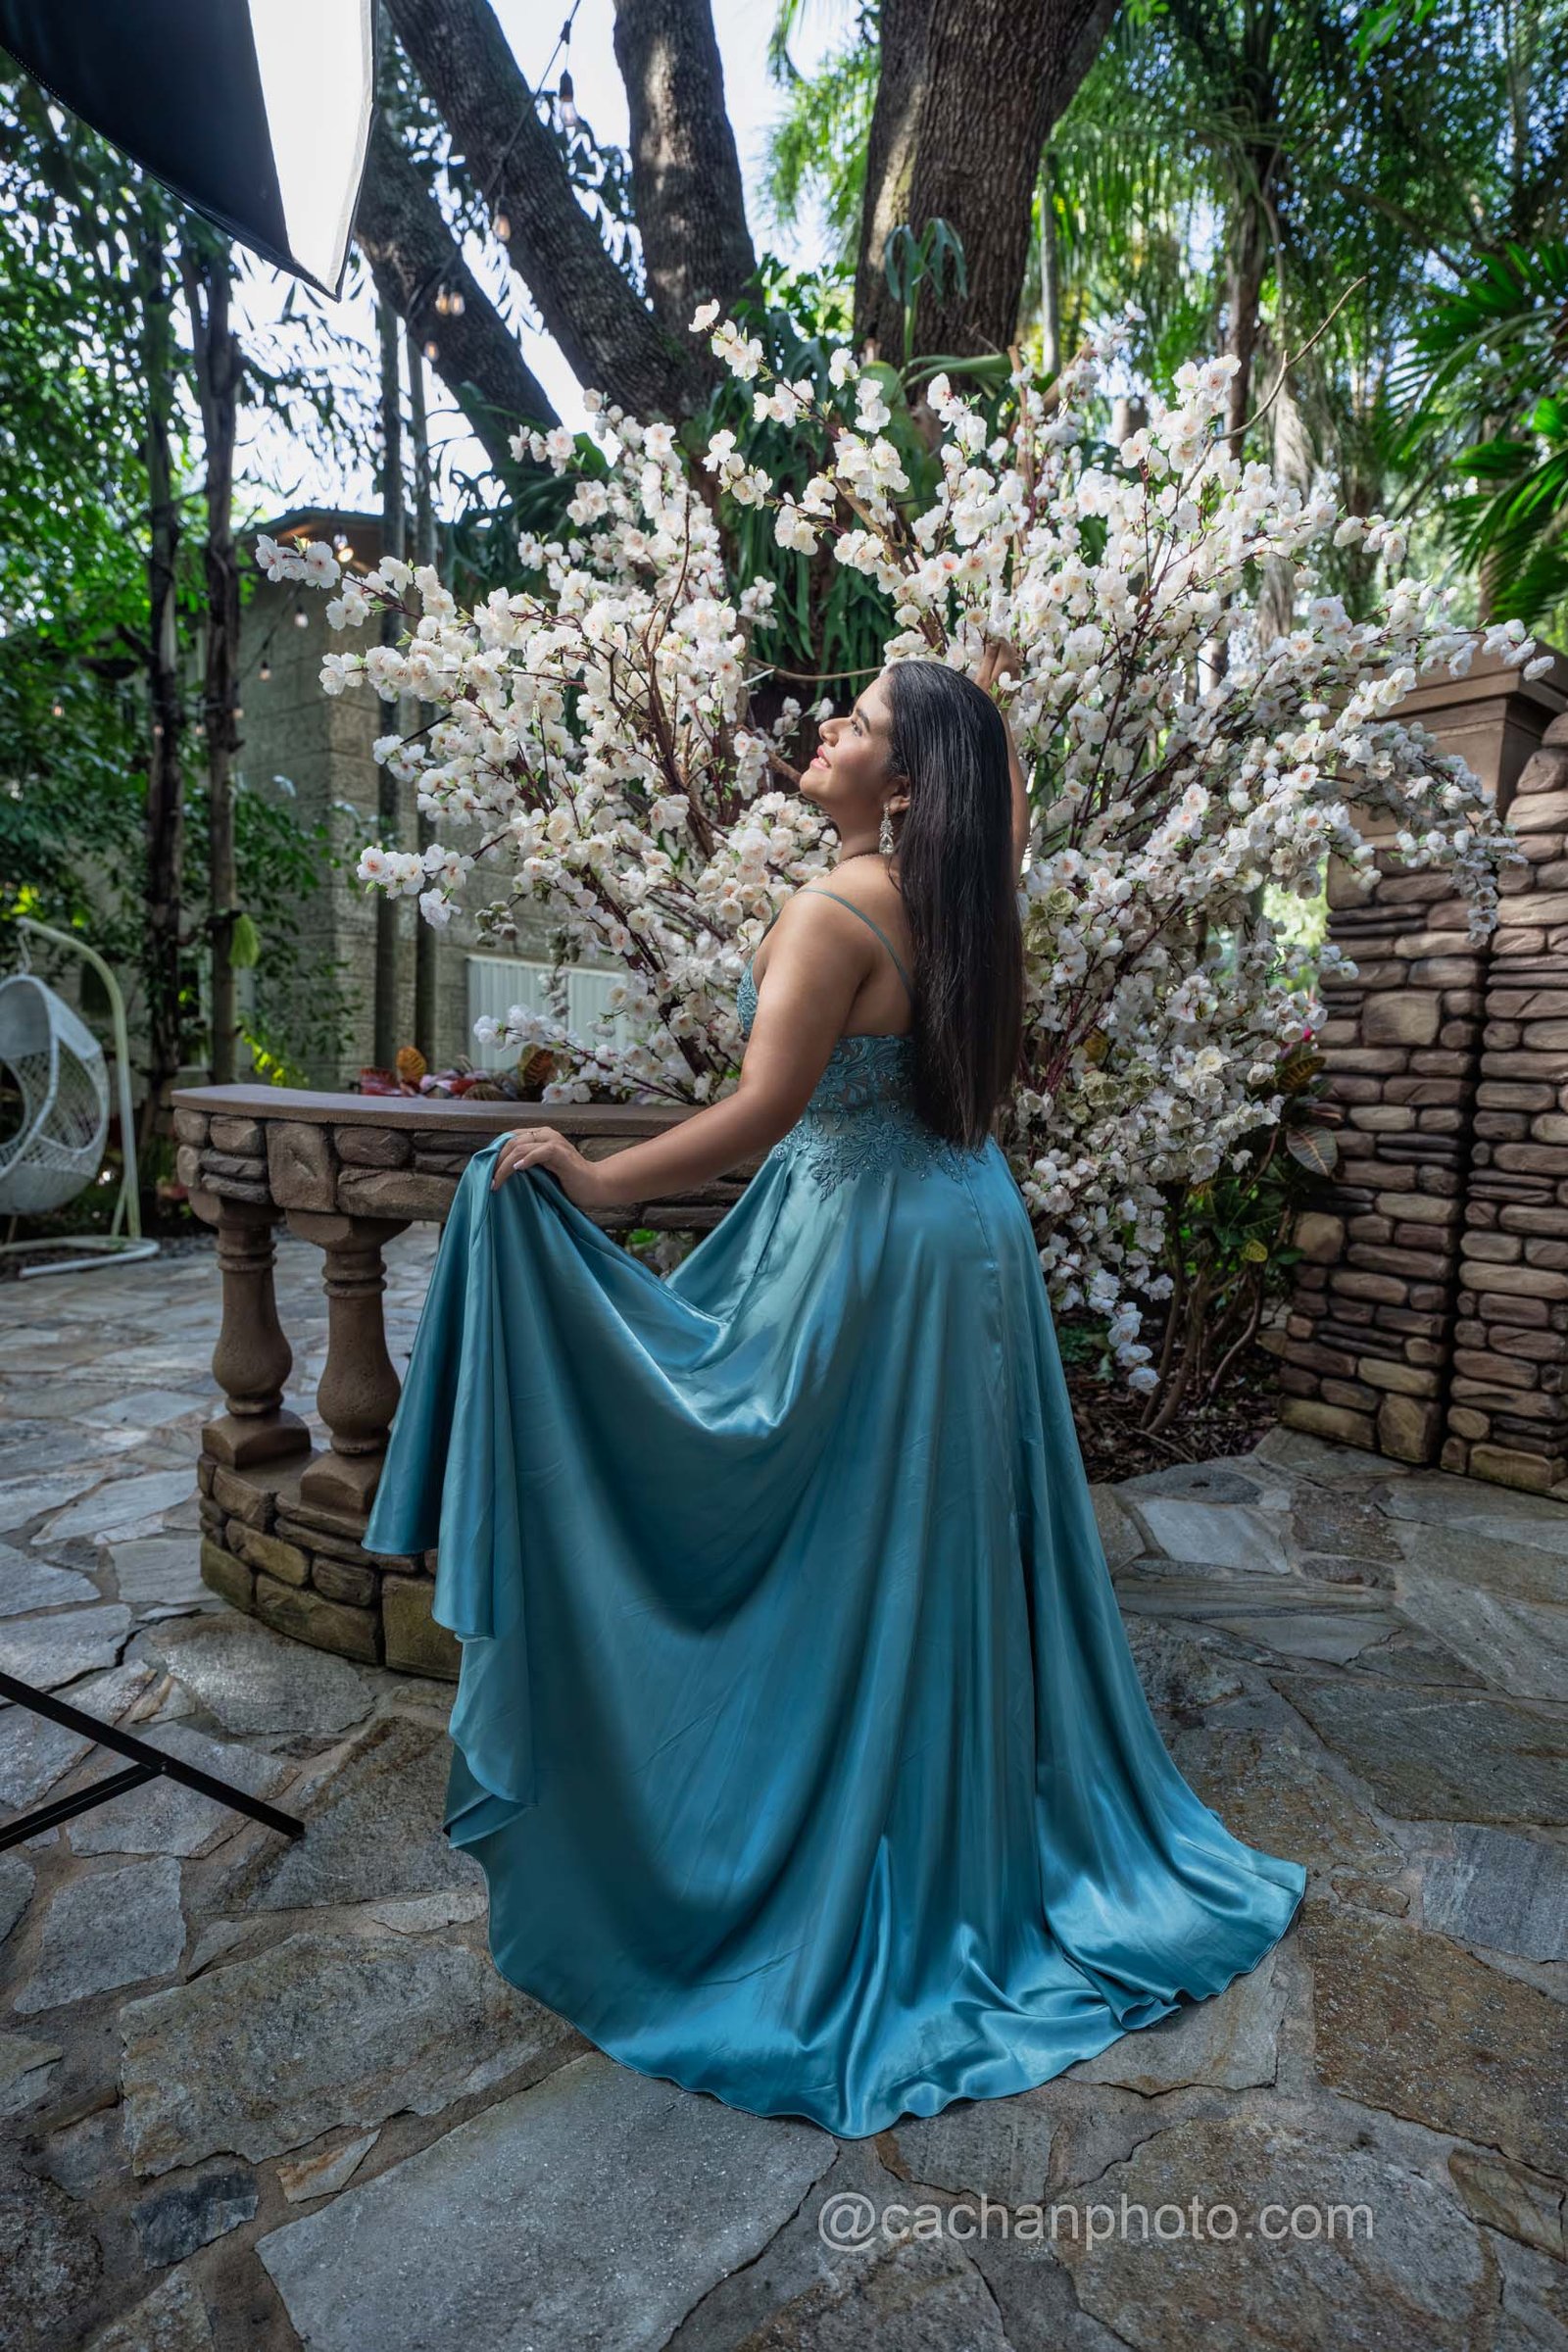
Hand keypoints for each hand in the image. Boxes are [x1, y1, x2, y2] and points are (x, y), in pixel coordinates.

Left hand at [489, 1124, 617, 1211]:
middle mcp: (546, 1134)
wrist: (596, 1186)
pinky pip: (539, 1152)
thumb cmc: (569, 1182)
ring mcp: (554, 1142)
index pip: (510, 1138)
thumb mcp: (542, 1171)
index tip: (486, 1171)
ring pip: (520, 1146)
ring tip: (497, 1181)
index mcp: (541, 1136)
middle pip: (511, 1142)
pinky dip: (526, 1160)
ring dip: (505, 1166)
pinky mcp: (561, 1153)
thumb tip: (499, 1172)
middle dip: (496, 1161)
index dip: (496, 1153)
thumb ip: (526, 1165)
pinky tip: (517, 1170)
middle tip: (488, 1180)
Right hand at [976, 634, 1023, 697]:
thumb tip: (993, 642)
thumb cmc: (984, 696)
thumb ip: (989, 657)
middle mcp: (1015, 666)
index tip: (986, 648)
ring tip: (990, 664)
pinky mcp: (1016, 680)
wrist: (995, 715)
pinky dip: (1005, 665)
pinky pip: (1012, 666)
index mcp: (1006, 662)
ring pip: (1011, 657)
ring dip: (1001, 657)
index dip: (994, 642)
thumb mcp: (983, 675)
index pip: (1003, 642)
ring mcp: (1017, 673)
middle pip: (1008, 648)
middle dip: (998, 648)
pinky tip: (997, 672)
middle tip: (987, 656)